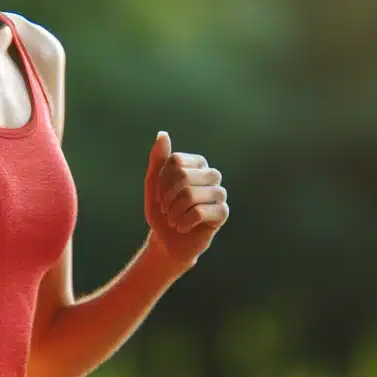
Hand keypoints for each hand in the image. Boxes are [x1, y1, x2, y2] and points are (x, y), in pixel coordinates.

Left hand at [144, 131, 228, 270]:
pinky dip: (183, 222)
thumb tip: (162, 134)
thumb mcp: (153, 185)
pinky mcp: (223, 212)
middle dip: (167, 197)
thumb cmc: (162, 212)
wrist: (167, 242)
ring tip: (174, 220)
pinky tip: (183, 227)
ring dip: (174, 212)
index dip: (162, 182)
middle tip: (166, 210)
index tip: (159, 196)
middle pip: (183, 176)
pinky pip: (199, 212)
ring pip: (191, 195)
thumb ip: (158, 160)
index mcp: (197, 164)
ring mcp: (219, 193)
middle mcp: (211, 175)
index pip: (176, 161)